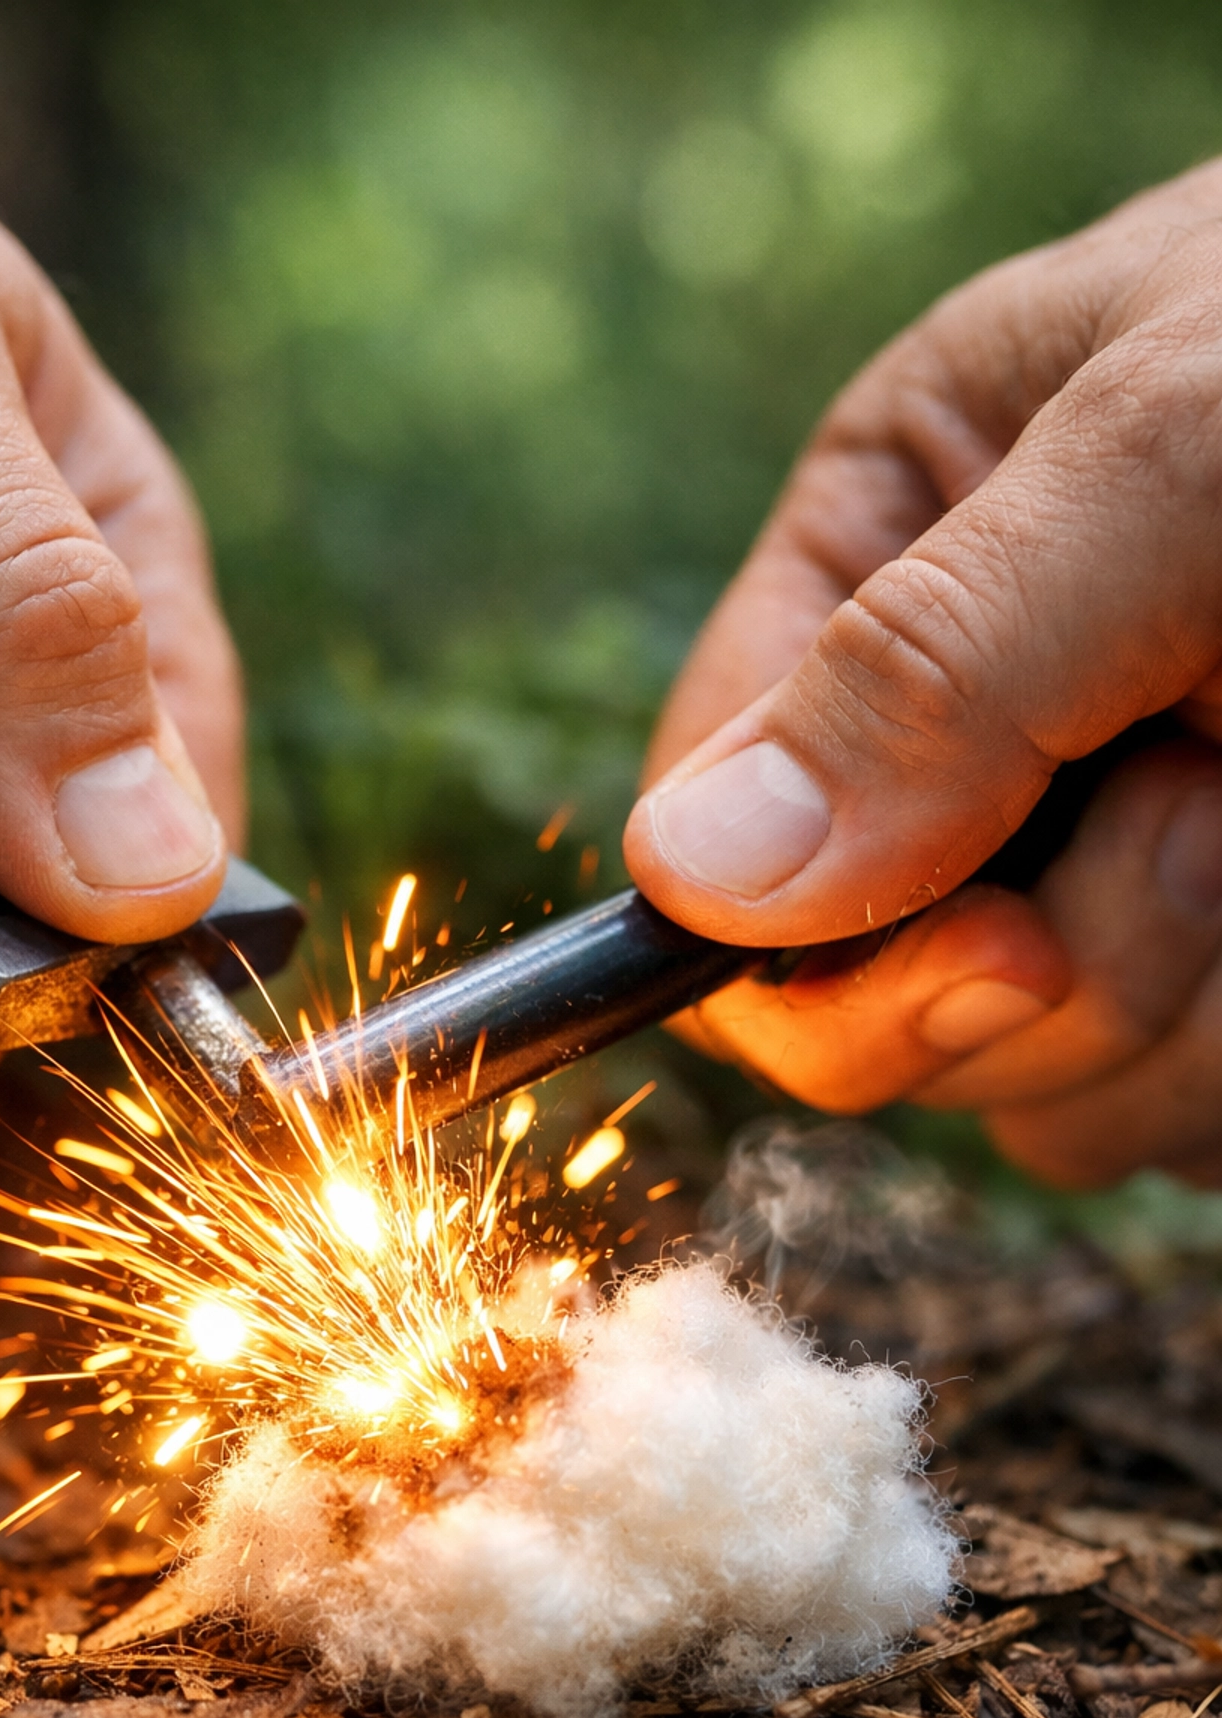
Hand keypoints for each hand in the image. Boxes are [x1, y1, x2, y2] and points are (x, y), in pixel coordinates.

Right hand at [624, 162, 1221, 1188]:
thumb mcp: (1170, 458)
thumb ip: (932, 662)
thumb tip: (687, 877)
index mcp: (884, 567)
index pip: (716, 842)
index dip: (805, 954)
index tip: (992, 945)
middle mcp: (963, 741)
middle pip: (866, 1009)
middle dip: (1048, 966)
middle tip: (1209, 802)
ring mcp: (1095, 872)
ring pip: (1035, 1093)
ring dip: (1179, 1010)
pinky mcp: (1215, 980)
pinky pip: (1175, 1119)